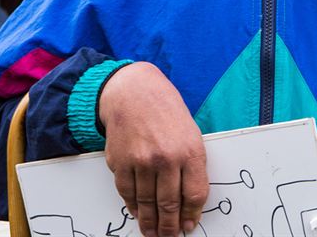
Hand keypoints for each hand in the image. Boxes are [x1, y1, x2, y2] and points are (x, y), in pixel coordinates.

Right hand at [99, 62, 207, 236]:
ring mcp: (141, 161)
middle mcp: (166, 157)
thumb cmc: (166, 112)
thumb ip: (192, 165)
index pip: (195, 194)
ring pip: (147, 203)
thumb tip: (190, 200)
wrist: (134, 93)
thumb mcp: (190, 133)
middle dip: (170, 226)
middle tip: (169, 236)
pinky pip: (127, 193)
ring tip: (153, 233)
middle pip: (170, 204)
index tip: (189, 225)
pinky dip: (133, 207)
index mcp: (190, 150)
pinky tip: (138, 213)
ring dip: (150, 222)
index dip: (192, 214)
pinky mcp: (121, 162)